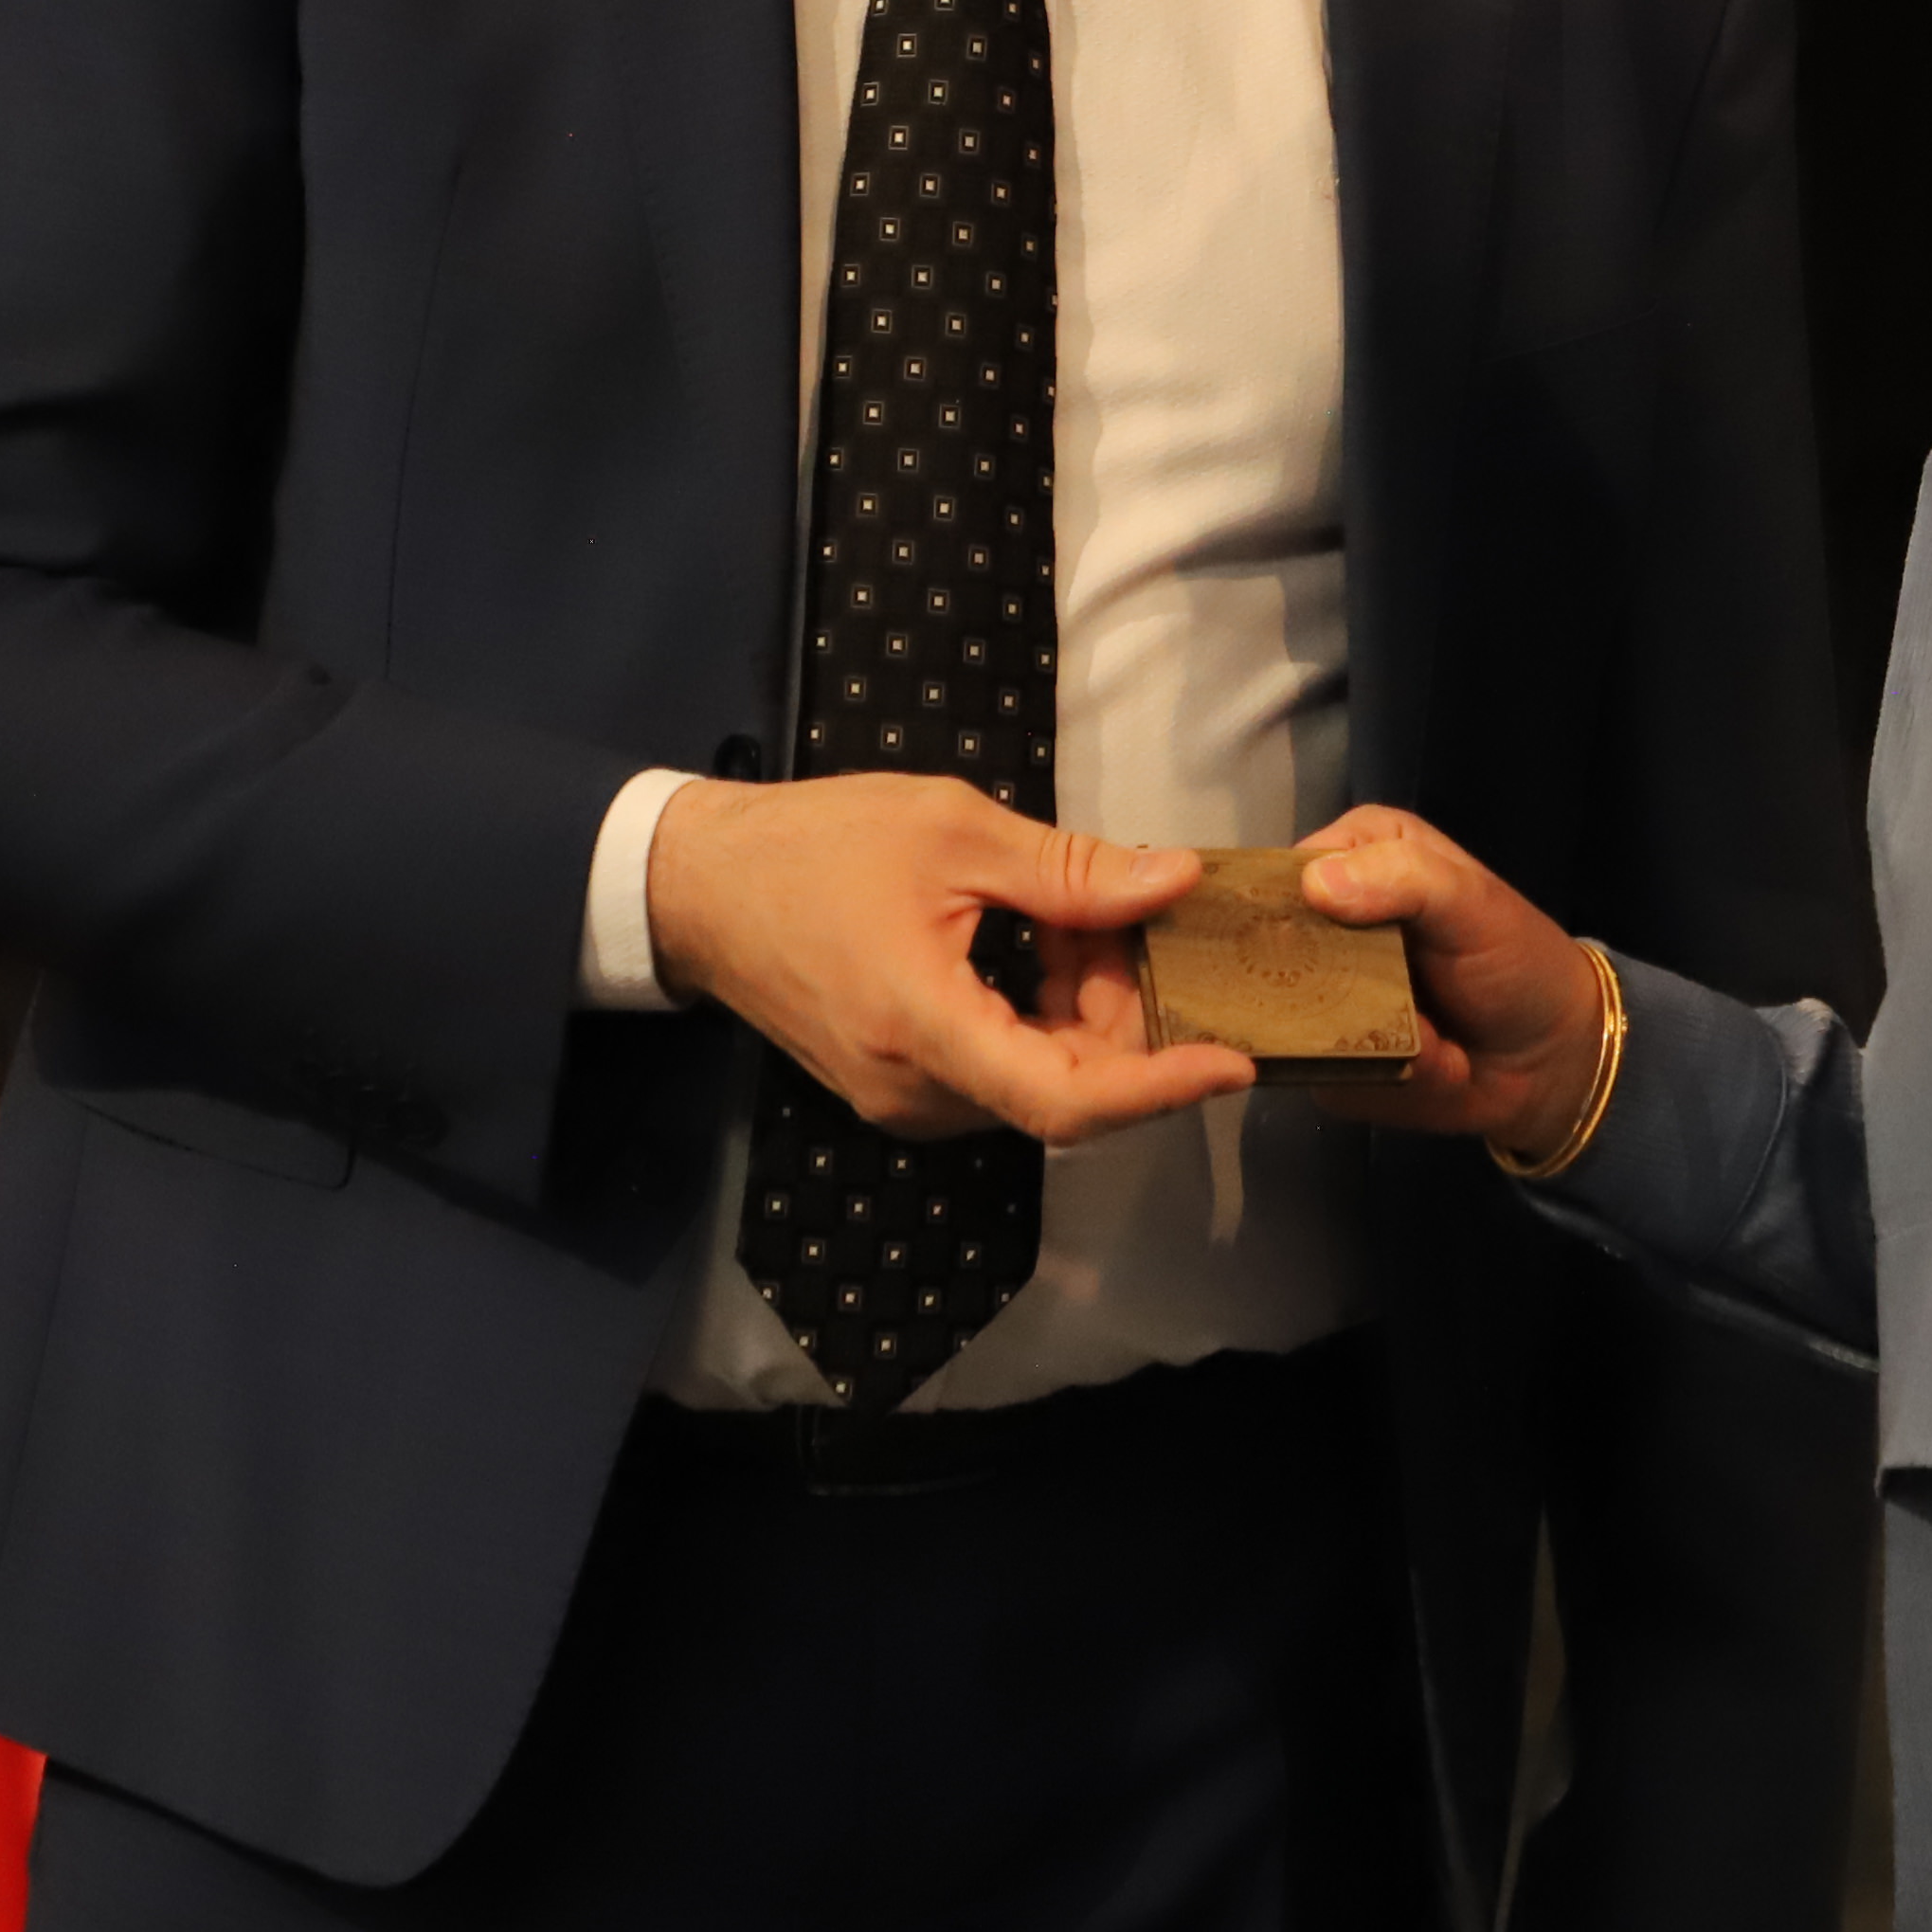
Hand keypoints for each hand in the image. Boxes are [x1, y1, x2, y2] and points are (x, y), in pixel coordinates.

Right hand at [641, 774, 1242, 1144]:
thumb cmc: (815, 845)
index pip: (1068, 1100)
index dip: (1161, 1090)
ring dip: (1082, 1013)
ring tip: (1084, 919)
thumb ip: (1070, 870)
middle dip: (1125, 1018)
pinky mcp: (895, 1086)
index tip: (1234, 1062)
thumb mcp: (952, 831)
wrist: (697, 884)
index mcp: (927, 1029)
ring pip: (1035, 1079)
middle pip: (1064, 1088)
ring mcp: (902, 1099)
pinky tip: (1041, 943)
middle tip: (1139, 923)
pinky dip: (1040, 1018)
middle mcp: (917, 1091)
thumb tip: (1174, 881)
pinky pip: (996, 1069)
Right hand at [1286, 806, 1609, 1149]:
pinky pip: (1321, 1078)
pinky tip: (1426, 1066)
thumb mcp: (1471, 902)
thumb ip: (1405, 878)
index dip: (1273, 907)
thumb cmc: (1515, 958)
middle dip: (1317, 990)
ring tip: (1428, 1035)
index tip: (1299, 940)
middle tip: (1383, 999)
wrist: (1552, 1059)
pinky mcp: (1330, 1065)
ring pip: (1286, 1026)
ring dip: (1359, 1041)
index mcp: (1351, 858)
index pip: (1276, 876)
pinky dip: (1379, 1079)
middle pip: (1261, 957)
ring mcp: (1319, 1000)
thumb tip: (1315, 885)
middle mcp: (1322, 926)